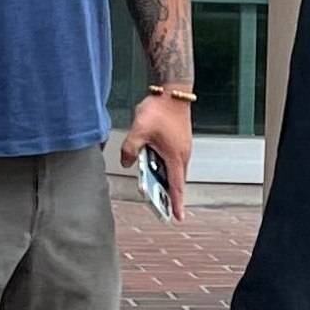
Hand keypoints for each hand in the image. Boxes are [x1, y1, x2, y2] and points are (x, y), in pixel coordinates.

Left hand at [120, 92, 192, 219]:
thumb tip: (126, 163)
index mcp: (175, 156)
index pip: (176, 186)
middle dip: (169, 195)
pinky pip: (172, 160)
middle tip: (163, 209)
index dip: (176, 203)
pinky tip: (153, 166)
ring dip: (166, 180)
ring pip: (174, 170)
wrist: (173, 92)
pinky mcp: (179, 141)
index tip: (178, 218)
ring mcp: (182, 148)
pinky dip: (165, 167)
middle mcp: (182, 155)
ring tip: (154, 189)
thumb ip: (130, 149)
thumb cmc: (159, 110)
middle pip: (176, 180)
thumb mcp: (138, 131)